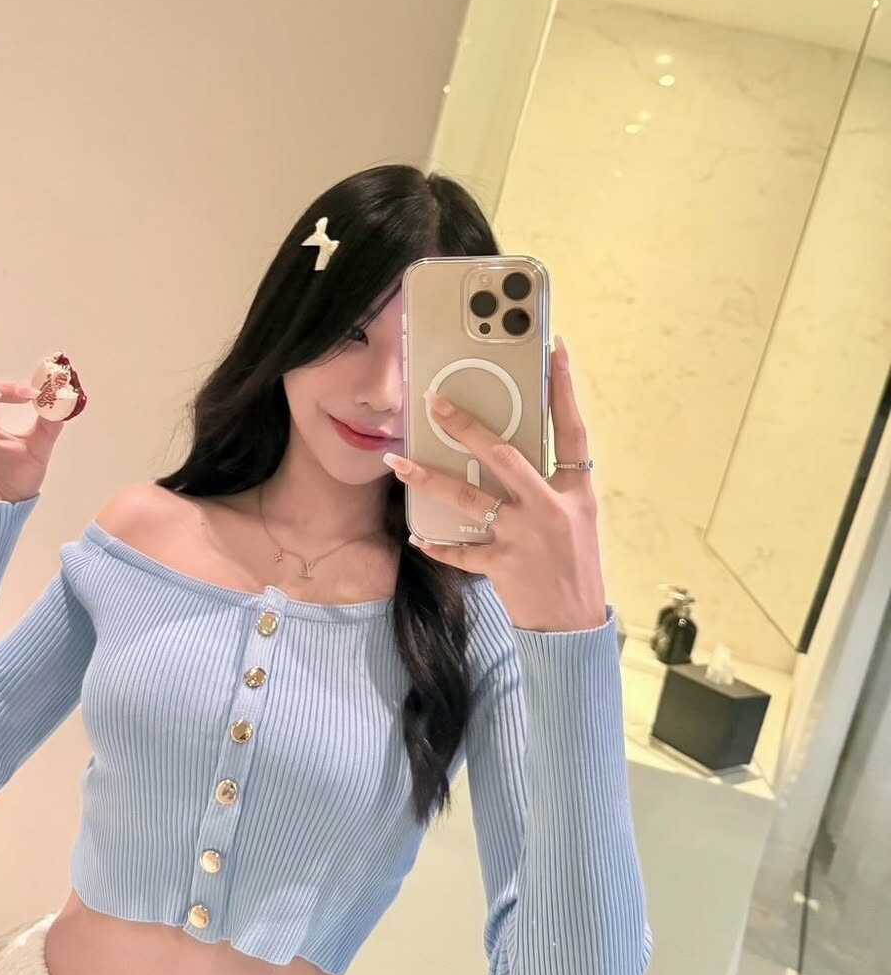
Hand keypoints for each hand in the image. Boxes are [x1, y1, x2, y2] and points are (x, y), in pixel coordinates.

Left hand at [383, 335, 607, 632]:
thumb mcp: (577, 515)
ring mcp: (524, 536)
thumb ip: (552, 481)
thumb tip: (515, 444)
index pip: (572, 430)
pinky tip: (415, 536)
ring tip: (398, 462)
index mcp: (575, 491)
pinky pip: (460, 550)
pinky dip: (437, 544)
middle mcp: (550, 507)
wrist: (573, 623)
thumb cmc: (574, 563)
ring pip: (468, 498)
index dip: (565, 389)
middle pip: (503, 455)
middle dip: (466, 427)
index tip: (556, 350)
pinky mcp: (502, 565)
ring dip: (429, 478)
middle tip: (434, 402)